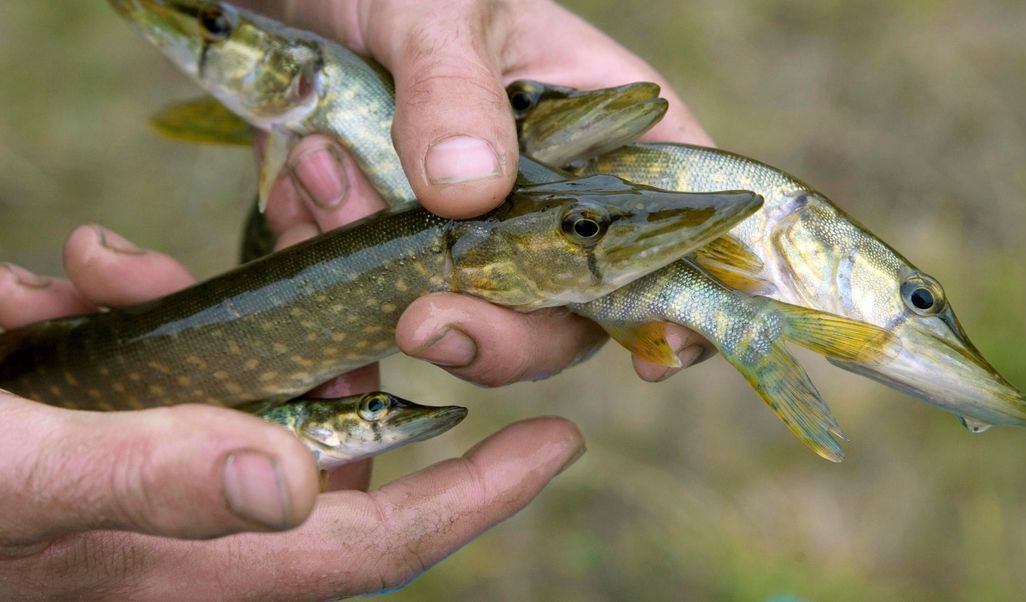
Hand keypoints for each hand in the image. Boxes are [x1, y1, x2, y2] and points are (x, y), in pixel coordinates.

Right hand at [0, 225, 584, 598]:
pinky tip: (50, 277)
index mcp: (195, 550)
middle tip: (335, 213)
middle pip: (321, 419)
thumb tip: (296, 484)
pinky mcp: (92, 412)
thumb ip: (146, 478)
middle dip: (341, 322)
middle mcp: (188, 510)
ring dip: (209, 297)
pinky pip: (143, 353)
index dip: (474, 497)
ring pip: (237, 372)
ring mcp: (143, 459)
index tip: (557, 439)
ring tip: (128, 254)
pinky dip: (115, 305)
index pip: (378, 540)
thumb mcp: (17, 476)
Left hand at [239, 0, 717, 383]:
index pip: (680, 225)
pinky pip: (379, 306)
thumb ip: (453, 90)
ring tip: (321, 170)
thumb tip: (471, 192)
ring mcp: (476, 235)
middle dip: (497, 333)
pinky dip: (336, 280)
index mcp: (605, 131)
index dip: (685, 300)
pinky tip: (296, 201)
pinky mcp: (401, 252)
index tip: (656, 359)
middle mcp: (553, 200)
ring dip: (388, 283)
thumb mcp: (436, 10)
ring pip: (467, 318)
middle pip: (568, 313)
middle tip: (422, 323)